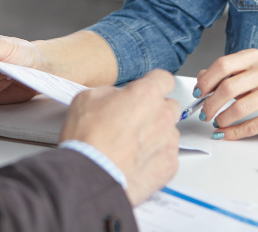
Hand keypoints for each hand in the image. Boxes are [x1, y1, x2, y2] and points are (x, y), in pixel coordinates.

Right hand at [59, 70, 179, 204]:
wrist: (89, 177)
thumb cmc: (87, 140)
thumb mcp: (87, 98)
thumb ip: (111, 93)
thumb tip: (116, 97)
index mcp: (146, 95)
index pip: (164, 79)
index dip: (153, 84)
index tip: (145, 91)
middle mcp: (163, 116)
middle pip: (170, 106)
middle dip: (155, 110)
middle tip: (134, 120)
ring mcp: (168, 142)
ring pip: (169, 132)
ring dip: (156, 135)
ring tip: (131, 146)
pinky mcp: (169, 166)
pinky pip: (167, 155)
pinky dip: (155, 158)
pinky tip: (136, 161)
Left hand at [195, 48, 257, 138]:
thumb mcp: (249, 76)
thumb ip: (225, 75)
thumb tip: (200, 81)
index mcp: (255, 58)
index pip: (223, 65)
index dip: (206, 81)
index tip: (198, 94)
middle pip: (228, 87)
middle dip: (210, 104)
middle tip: (204, 113)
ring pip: (239, 108)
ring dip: (221, 119)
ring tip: (217, 122)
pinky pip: (251, 126)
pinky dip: (232, 132)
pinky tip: (224, 133)